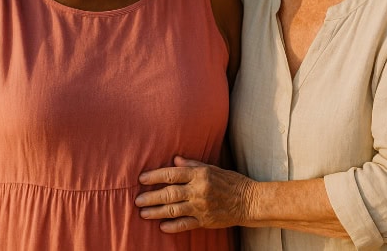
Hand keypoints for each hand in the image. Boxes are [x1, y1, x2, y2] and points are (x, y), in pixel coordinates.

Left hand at [135, 155, 253, 232]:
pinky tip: (161, 226)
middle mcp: (198, 190)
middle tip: (137, 200)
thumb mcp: (212, 168)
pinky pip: (185, 224)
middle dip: (151, 197)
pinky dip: (173, 226)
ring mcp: (201, 207)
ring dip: (156, 212)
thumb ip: (192, 165)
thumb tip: (174, 159)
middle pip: (169, 194)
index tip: (141, 179)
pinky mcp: (205, 221)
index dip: (155, 176)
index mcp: (199, 175)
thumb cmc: (230, 182)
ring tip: (143, 213)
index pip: (172, 174)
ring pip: (173, 210)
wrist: (248, 201)